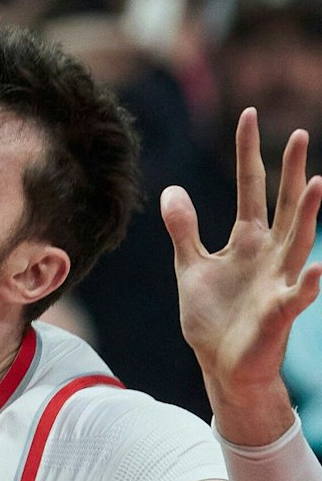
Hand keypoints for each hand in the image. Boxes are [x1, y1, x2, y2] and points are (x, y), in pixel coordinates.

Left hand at [163, 107, 321, 443]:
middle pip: (282, 206)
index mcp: (246, 241)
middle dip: (290, 173)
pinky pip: (296, 296)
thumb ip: (184, 229)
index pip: (249, 188)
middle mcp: (269, 254)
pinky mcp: (278, 313)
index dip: (248, 154)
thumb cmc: (212, 317)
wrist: (220, 365)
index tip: (248, 115)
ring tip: (317, 184)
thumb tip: (173, 189)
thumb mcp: (191, 266)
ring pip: (298, 242)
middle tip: (299, 135)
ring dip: (308, 215)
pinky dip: (306, 283)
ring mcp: (277, 281)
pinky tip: (317, 269)